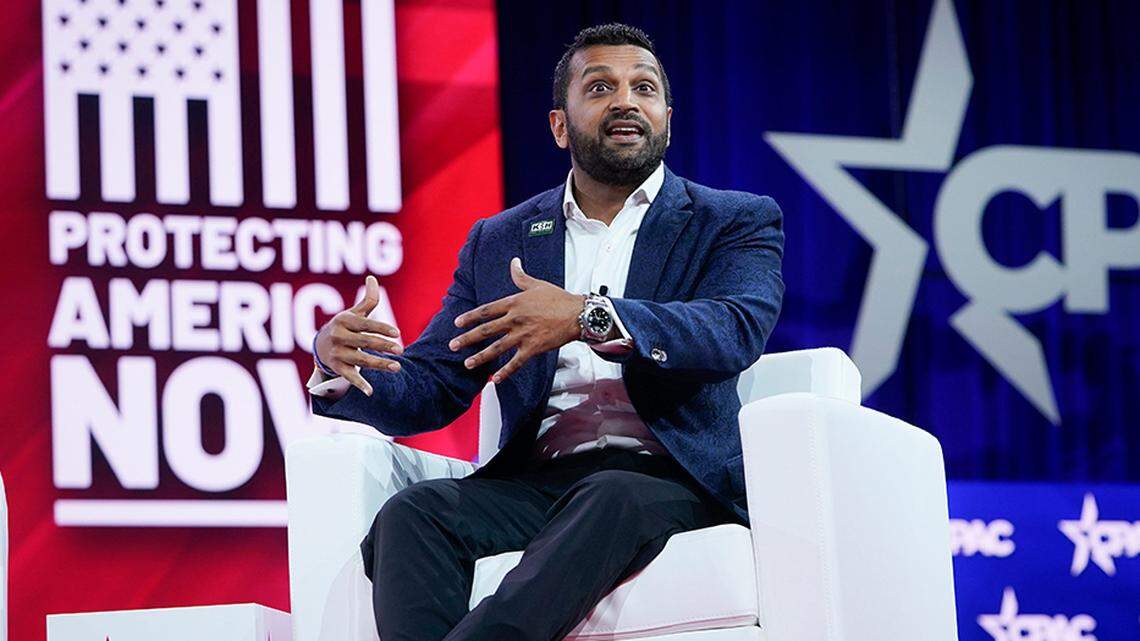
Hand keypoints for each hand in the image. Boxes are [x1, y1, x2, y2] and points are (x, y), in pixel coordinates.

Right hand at [315, 275, 402, 395]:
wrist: (320, 345)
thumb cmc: (344, 326)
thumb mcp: (353, 312)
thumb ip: (367, 300)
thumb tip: (372, 278)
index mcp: (344, 321)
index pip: (365, 324)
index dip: (381, 328)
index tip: (398, 333)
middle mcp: (339, 337)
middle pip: (365, 342)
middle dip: (383, 346)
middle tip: (401, 350)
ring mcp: (337, 353)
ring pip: (361, 360)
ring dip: (379, 364)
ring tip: (397, 367)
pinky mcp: (337, 368)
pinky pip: (349, 377)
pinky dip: (359, 385)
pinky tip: (371, 392)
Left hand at [450, 257, 583, 382]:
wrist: (578, 314)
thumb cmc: (558, 298)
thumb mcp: (537, 284)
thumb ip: (520, 276)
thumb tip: (513, 261)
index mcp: (514, 302)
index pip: (486, 311)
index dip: (470, 317)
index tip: (457, 323)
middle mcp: (515, 319)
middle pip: (486, 330)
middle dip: (467, 338)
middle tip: (453, 345)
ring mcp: (523, 335)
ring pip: (497, 348)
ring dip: (481, 357)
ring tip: (467, 364)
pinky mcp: (533, 348)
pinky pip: (516, 362)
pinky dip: (505, 371)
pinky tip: (495, 379)